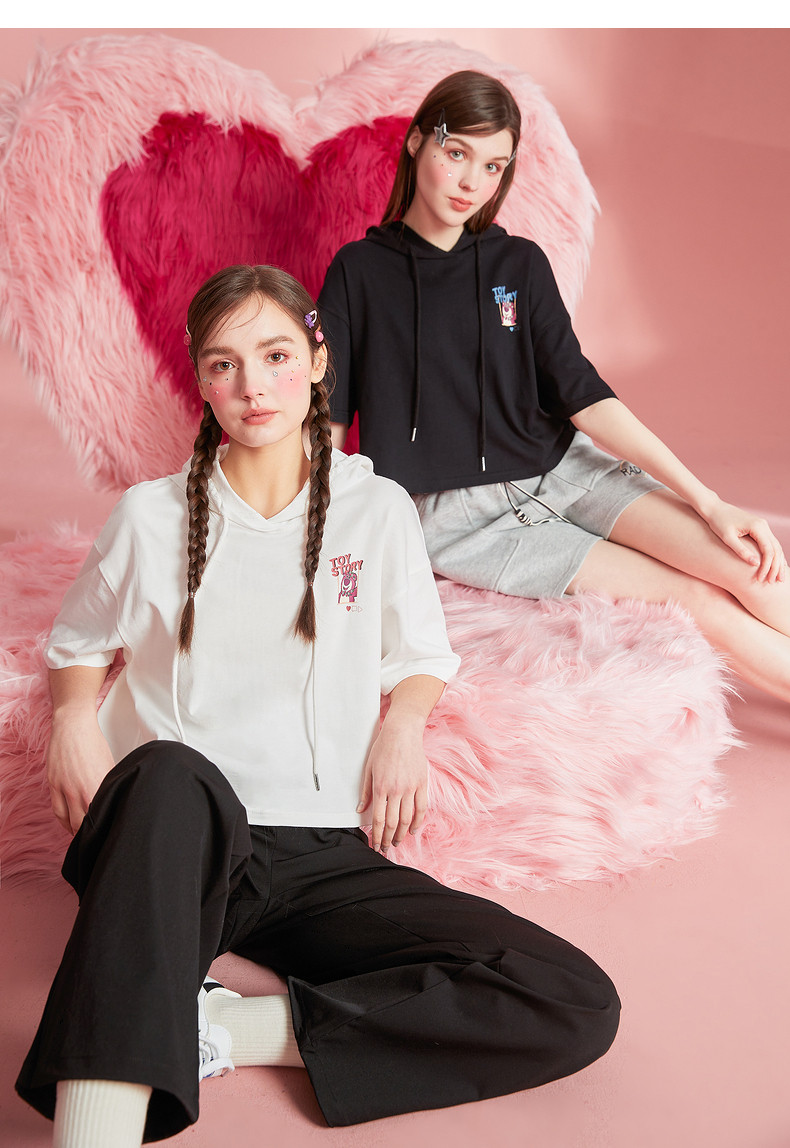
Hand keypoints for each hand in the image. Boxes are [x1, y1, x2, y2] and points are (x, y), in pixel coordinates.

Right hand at [46, 709, 115, 834]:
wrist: (74, 726)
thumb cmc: (93, 743)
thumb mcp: (110, 765)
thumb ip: (111, 785)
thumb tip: (117, 798)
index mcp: (99, 786)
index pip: (102, 816)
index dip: (106, 826)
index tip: (110, 831)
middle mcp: (81, 791)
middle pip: (86, 824)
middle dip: (92, 832)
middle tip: (98, 836)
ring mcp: (65, 789)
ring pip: (70, 821)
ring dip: (76, 831)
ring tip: (84, 835)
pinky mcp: (54, 785)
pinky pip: (57, 811)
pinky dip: (63, 822)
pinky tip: (69, 825)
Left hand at [357, 714, 427, 853]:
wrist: (402, 732)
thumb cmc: (383, 748)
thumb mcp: (368, 769)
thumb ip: (365, 792)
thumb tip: (360, 810)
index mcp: (380, 787)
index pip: (378, 819)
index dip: (377, 835)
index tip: (375, 845)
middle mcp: (396, 790)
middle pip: (392, 823)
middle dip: (388, 839)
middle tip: (385, 848)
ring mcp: (410, 788)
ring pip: (407, 818)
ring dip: (402, 834)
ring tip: (397, 841)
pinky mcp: (422, 784)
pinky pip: (421, 807)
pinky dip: (418, 821)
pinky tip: (413, 829)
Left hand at [702, 499, 786, 582]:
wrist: (714, 508)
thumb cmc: (718, 522)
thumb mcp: (727, 538)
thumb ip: (741, 550)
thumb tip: (755, 564)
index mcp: (757, 526)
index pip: (768, 550)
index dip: (767, 566)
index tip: (760, 579)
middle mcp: (763, 525)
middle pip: (776, 549)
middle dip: (776, 567)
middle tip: (775, 582)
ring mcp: (763, 526)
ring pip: (776, 546)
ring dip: (778, 562)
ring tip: (778, 578)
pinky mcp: (759, 528)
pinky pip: (771, 543)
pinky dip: (775, 555)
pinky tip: (776, 565)